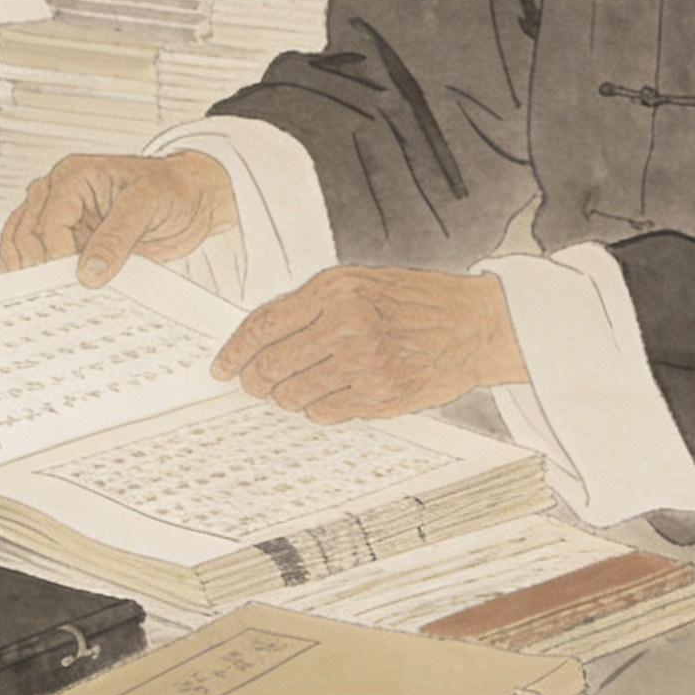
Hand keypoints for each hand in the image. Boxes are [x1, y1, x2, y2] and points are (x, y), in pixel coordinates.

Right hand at [0, 152, 237, 286]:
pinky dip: (45, 279)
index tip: (73, 280)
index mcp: (74, 176)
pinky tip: (60, 297)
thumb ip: (117, 236)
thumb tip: (89, 271)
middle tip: (57, 297)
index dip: (55, 254)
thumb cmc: (172, 188)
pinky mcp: (71, 243)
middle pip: (25, 234)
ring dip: (33, 274)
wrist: (192, 201)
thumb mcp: (148, 205)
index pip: (48, 221)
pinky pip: (45, 261)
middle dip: (37, 267)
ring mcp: (62, 220)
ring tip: (53, 300)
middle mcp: (59, 195)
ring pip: (23, 247)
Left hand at [210, 267, 527, 421]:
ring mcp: (362, 362)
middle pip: (270, 366)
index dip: (234, 351)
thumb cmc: (417, 300)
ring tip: (303, 385)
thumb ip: (311, 303)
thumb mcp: (361, 281)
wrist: (474, 324)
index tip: (221, 367)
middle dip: (255, 380)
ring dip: (288, 396)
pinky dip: (318, 407)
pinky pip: (323, 412)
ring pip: (292, 395)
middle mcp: (345, 324)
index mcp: (335, 289)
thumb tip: (260, 336)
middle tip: (256, 384)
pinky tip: (332, 393)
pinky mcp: (377, 396)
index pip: (263, 325)